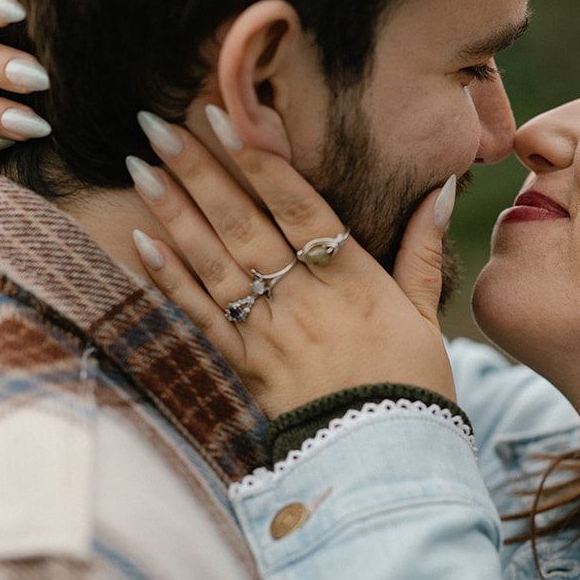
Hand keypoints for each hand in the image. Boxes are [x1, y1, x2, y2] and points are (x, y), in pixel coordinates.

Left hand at [127, 109, 456, 417]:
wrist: (386, 461)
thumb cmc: (412, 386)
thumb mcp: (425, 314)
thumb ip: (423, 248)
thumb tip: (439, 186)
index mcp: (353, 280)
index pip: (300, 206)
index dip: (261, 160)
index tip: (227, 117)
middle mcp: (306, 301)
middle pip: (246, 224)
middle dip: (201, 171)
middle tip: (161, 124)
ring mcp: (270, 334)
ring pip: (215, 262)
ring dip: (175, 212)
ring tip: (140, 167)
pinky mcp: (246, 368)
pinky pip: (202, 317)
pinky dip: (171, 279)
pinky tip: (143, 241)